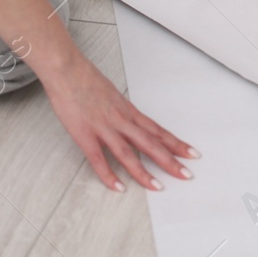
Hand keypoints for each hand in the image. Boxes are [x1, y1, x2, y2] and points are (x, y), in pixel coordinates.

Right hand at [42, 51, 197, 191]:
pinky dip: (109, 174)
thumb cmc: (86, 79)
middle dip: (170, 161)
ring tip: (158, 187)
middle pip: (150, 143)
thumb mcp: (112, 95)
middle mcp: (121, 119)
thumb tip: (131, 123)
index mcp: (128, 110)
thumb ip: (122, 111)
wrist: (66, 69)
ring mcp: (104, 127)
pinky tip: (118, 187)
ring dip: (144, 172)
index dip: (176, 143)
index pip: (158, 130)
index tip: (191, 153)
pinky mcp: (85, 134)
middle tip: (187, 174)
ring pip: (128, 153)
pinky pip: (99, 159)